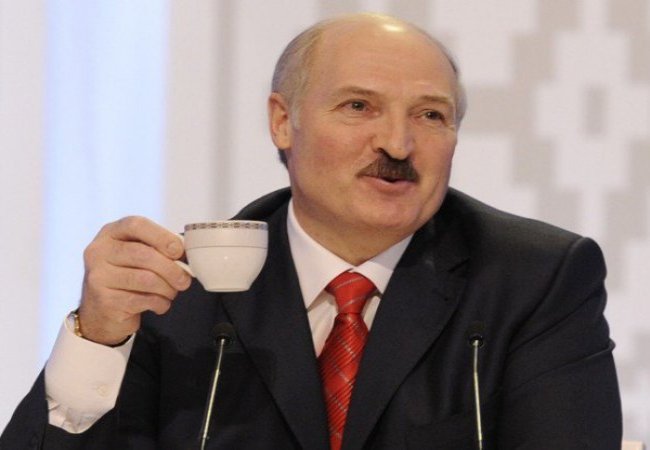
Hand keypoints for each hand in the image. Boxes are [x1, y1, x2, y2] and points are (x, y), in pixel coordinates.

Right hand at [78, 216, 191, 344]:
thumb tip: (186, 252)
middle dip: (171, 269)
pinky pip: (142, 300)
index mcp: (110, 233)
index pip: (136, 225)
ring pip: (145, 279)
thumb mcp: (139, 255)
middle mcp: (98, 252)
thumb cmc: (128, 276)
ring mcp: (98, 276)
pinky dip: (160, 303)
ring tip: (172, 292)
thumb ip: (159, 248)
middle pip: (143, 254)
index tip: (179, 251)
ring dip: (167, 288)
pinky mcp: (104, 301)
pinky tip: (161, 304)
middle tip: (184, 280)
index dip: (162, 236)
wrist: (103, 311)